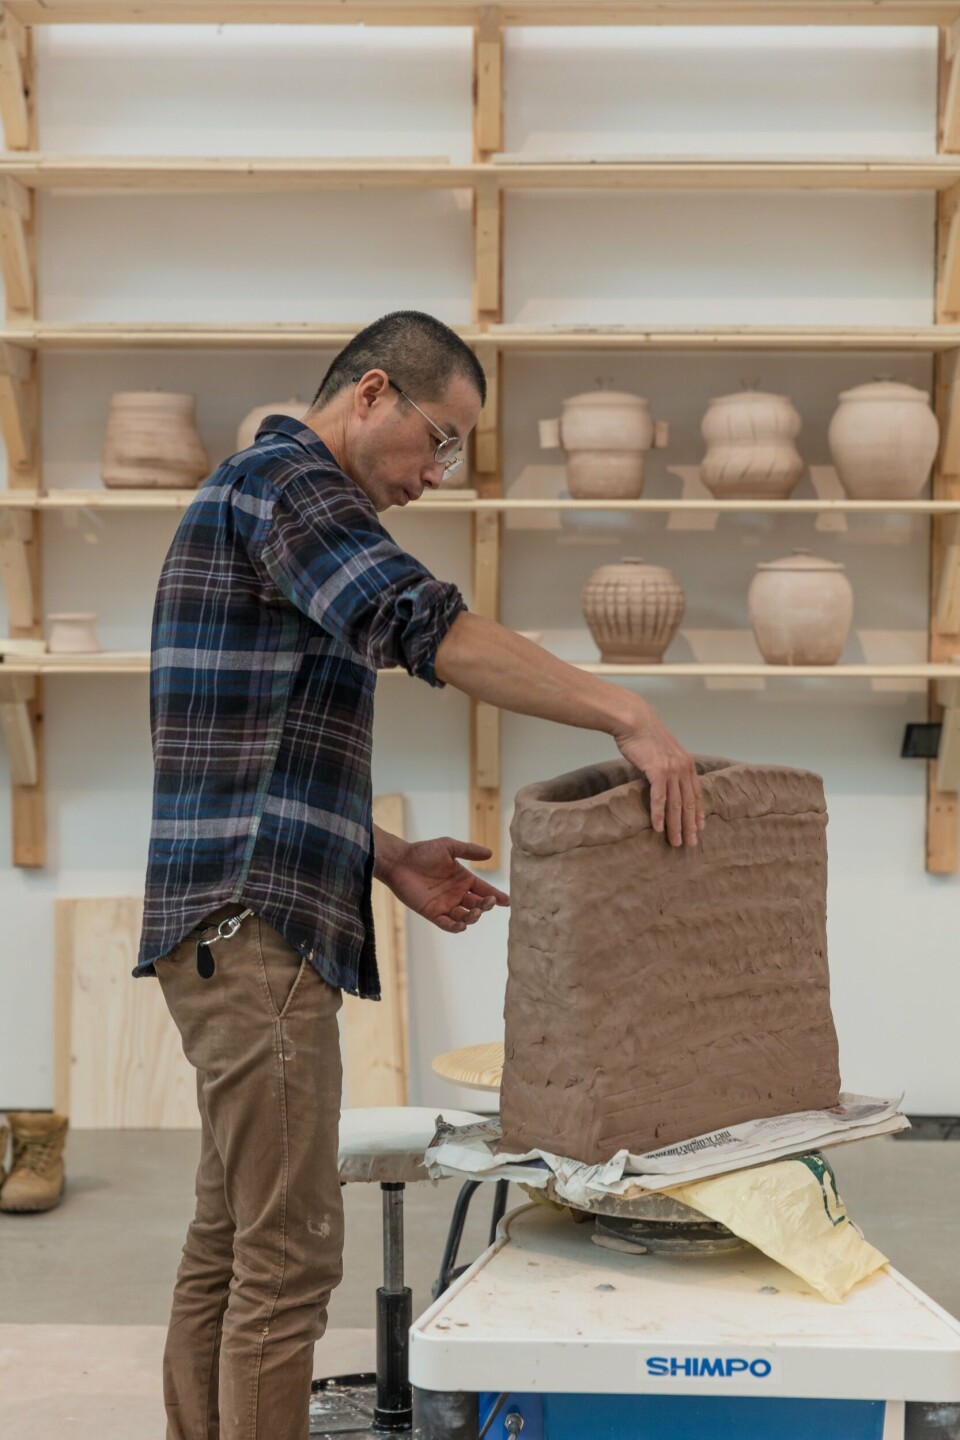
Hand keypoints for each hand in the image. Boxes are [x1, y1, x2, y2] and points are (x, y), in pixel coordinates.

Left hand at [379, 836, 509, 933]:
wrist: (399, 861)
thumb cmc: (422, 852)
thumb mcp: (448, 847)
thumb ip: (469, 850)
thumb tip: (491, 853)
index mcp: (463, 879)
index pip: (484, 889)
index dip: (496, 895)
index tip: (506, 901)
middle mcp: (457, 894)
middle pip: (477, 904)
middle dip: (486, 905)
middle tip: (488, 902)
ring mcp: (445, 905)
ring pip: (465, 917)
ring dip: (473, 917)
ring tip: (475, 912)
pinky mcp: (432, 913)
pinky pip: (447, 924)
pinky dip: (455, 927)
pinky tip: (461, 925)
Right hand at [614, 700, 704, 847]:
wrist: (634, 720)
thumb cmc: (645, 735)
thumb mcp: (664, 750)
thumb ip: (668, 766)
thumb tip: (665, 780)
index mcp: (687, 764)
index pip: (696, 794)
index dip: (698, 813)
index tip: (699, 829)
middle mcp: (684, 768)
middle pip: (689, 803)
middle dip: (690, 826)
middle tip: (691, 844)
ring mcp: (672, 770)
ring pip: (676, 805)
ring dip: (676, 826)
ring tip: (675, 842)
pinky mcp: (657, 771)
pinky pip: (659, 798)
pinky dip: (659, 815)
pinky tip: (658, 828)